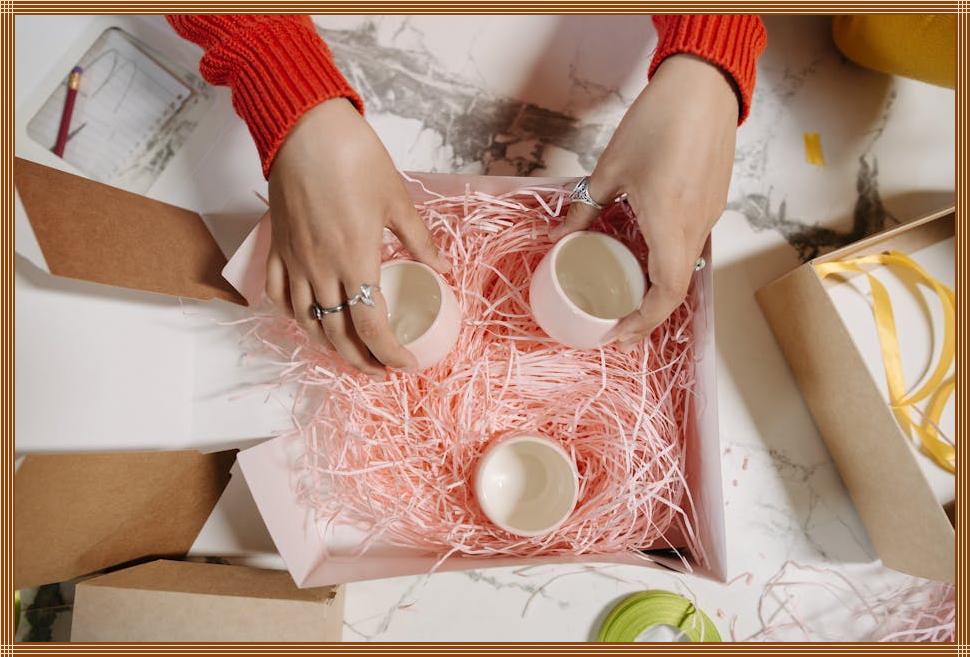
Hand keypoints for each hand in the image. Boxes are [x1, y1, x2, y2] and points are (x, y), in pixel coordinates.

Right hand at [266, 98, 448, 377]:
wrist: (304, 127)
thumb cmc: (354, 158)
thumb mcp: (397, 199)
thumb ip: (418, 240)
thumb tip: (439, 268)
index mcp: (355, 261)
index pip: (372, 327)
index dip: (390, 354)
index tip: (406, 365)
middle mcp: (320, 269)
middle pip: (337, 334)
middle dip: (361, 361)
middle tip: (381, 371)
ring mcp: (294, 260)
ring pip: (306, 321)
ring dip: (328, 345)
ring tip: (349, 352)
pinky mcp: (276, 246)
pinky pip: (278, 294)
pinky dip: (293, 315)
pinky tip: (307, 317)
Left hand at [550, 54, 737, 349]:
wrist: (704, 86)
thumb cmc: (657, 122)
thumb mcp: (610, 168)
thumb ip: (585, 207)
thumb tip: (559, 237)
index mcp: (669, 225)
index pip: (665, 294)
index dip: (643, 322)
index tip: (618, 334)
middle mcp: (696, 227)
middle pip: (676, 288)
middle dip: (647, 314)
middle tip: (618, 325)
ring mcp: (709, 215)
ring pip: (686, 268)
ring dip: (658, 288)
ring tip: (628, 296)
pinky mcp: (713, 201)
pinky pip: (691, 244)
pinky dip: (668, 261)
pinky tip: (645, 255)